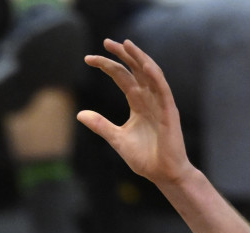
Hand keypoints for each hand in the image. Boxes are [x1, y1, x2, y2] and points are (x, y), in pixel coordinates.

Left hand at [77, 39, 194, 187]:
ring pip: (150, 74)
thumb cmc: (146, 158)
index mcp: (138, 103)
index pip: (121, 77)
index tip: (88, 59)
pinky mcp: (169, 112)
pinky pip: (163, 90)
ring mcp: (160, 104)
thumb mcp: (117, 139)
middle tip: (105, 42)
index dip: (107, 66)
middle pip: (135, 69)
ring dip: (139, 58)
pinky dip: (155, 76)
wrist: (164, 174)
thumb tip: (79, 114)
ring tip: (126, 44)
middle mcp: (149, 99)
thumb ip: (101, 125)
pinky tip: (144, 65)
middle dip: (122, 54)